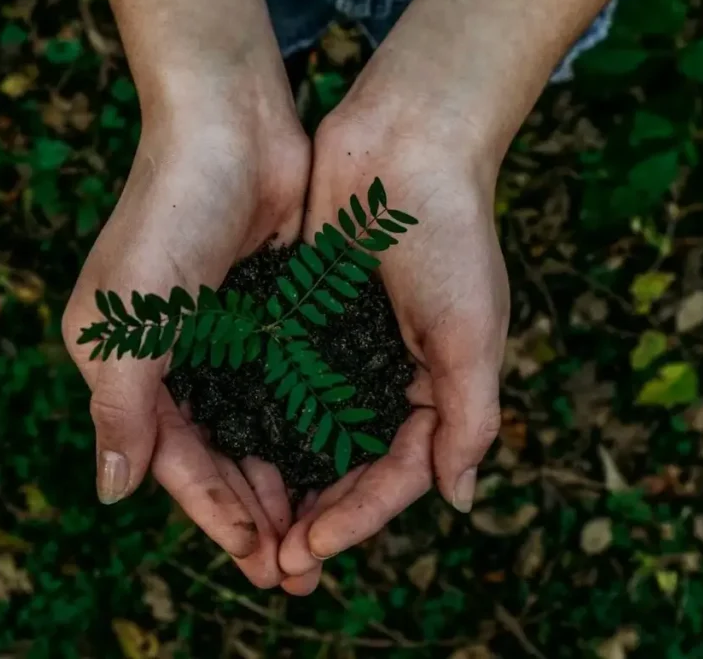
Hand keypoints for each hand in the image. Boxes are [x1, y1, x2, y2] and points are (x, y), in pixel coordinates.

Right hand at [62, 102, 309, 587]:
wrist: (230, 126)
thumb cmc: (168, 215)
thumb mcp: (128, 319)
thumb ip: (121, 408)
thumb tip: (112, 492)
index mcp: (126, 365)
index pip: (173, 460)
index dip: (214, 513)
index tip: (258, 559)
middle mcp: (174, 360)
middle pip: (217, 456)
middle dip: (255, 514)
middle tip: (297, 571)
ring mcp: (224, 339)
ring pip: (256, 431)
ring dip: (285, 482)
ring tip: (321, 535)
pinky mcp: (269, 316)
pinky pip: (288, 388)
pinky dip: (306, 429)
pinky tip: (336, 464)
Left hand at [277, 102, 509, 593]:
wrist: (406, 142)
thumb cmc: (451, 235)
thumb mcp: (473, 334)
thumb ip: (469, 419)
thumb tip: (459, 501)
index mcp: (435, 387)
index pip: (397, 473)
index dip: (359, 517)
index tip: (313, 548)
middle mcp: (387, 376)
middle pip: (349, 465)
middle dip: (317, 513)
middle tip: (275, 560)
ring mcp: (342, 348)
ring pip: (309, 432)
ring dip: (284, 479)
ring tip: (249, 523)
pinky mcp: (303, 316)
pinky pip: (280, 379)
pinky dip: (260, 417)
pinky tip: (229, 449)